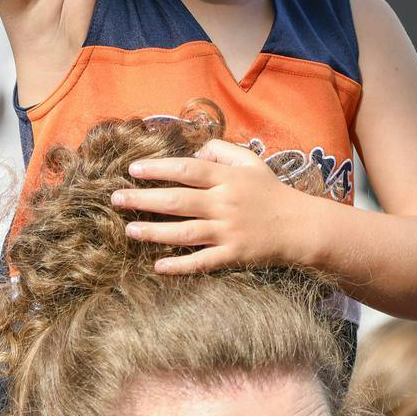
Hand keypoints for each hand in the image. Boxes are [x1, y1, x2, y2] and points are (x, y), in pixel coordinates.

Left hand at [110, 138, 317, 274]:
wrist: (300, 227)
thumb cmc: (271, 192)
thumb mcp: (251, 162)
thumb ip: (221, 150)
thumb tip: (192, 150)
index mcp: (227, 178)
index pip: (187, 168)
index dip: (158, 168)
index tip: (133, 169)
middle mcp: (225, 203)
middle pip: (177, 200)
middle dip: (143, 199)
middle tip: (115, 198)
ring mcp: (228, 231)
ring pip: (184, 232)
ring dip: (153, 231)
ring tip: (129, 229)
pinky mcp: (233, 255)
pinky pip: (201, 261)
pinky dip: (179, 265)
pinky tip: (157, 265)